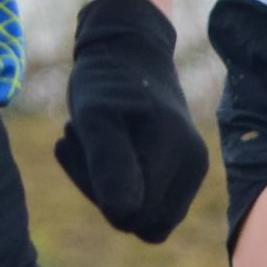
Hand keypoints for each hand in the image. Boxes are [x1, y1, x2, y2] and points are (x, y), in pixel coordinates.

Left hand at [53, 0, 206, 242]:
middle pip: (140, 220)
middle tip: (75, 141)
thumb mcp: (93, 113)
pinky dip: (118, 179)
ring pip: (145, 213)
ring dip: (106, 185)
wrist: (129, 47)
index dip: (96, 192)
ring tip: (82, 140)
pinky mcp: (182, 169)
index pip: (131, 214)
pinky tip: (93, 145)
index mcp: (177, 152)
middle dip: (100, 190)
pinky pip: (149, 198)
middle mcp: (194, 164)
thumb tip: (123, 214)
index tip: (72, 141)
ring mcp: (192, 169)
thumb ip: (107, 161)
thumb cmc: (106, 77)